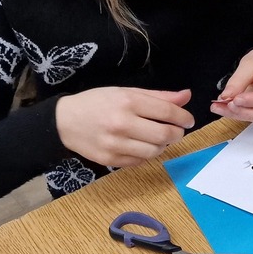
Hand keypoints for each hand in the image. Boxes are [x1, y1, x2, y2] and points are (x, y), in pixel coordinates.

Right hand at [55, 88, 193, 167]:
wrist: (64, 121)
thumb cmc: (97, 102)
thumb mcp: (126, 92)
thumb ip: (158, 96)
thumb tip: (186, 96)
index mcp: (128, 102)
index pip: (167, 112)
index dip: (183, 117)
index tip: (188, 120)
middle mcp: (122, 124)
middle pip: (164, 135)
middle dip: (176, 134)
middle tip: (176, 131)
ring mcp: (115, 144)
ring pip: (154, 151)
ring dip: (162, 146)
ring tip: (158, 138)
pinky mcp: (110, 160)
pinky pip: (139, 161)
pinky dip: (147, 154)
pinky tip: (142, 145)